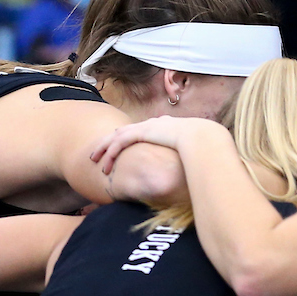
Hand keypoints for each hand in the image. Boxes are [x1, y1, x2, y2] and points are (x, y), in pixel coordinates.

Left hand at [90, 115, 208, 174]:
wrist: (202, 137)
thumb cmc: (202, 146)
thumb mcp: (193, 151)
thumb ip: (188, 158)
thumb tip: (193, 173)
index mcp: (165, 125)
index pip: (142, 129)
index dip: (129, 136)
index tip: (120, 143)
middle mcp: (154, 123)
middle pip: (125, 130)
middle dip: (110, 141)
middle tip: (99, 152)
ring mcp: (147, 126)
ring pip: (118, 135)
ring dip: (105, 147)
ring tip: (95, 159)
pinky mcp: (142, 132)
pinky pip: (120, 142)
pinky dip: (111, 152)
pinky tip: (105, 163)